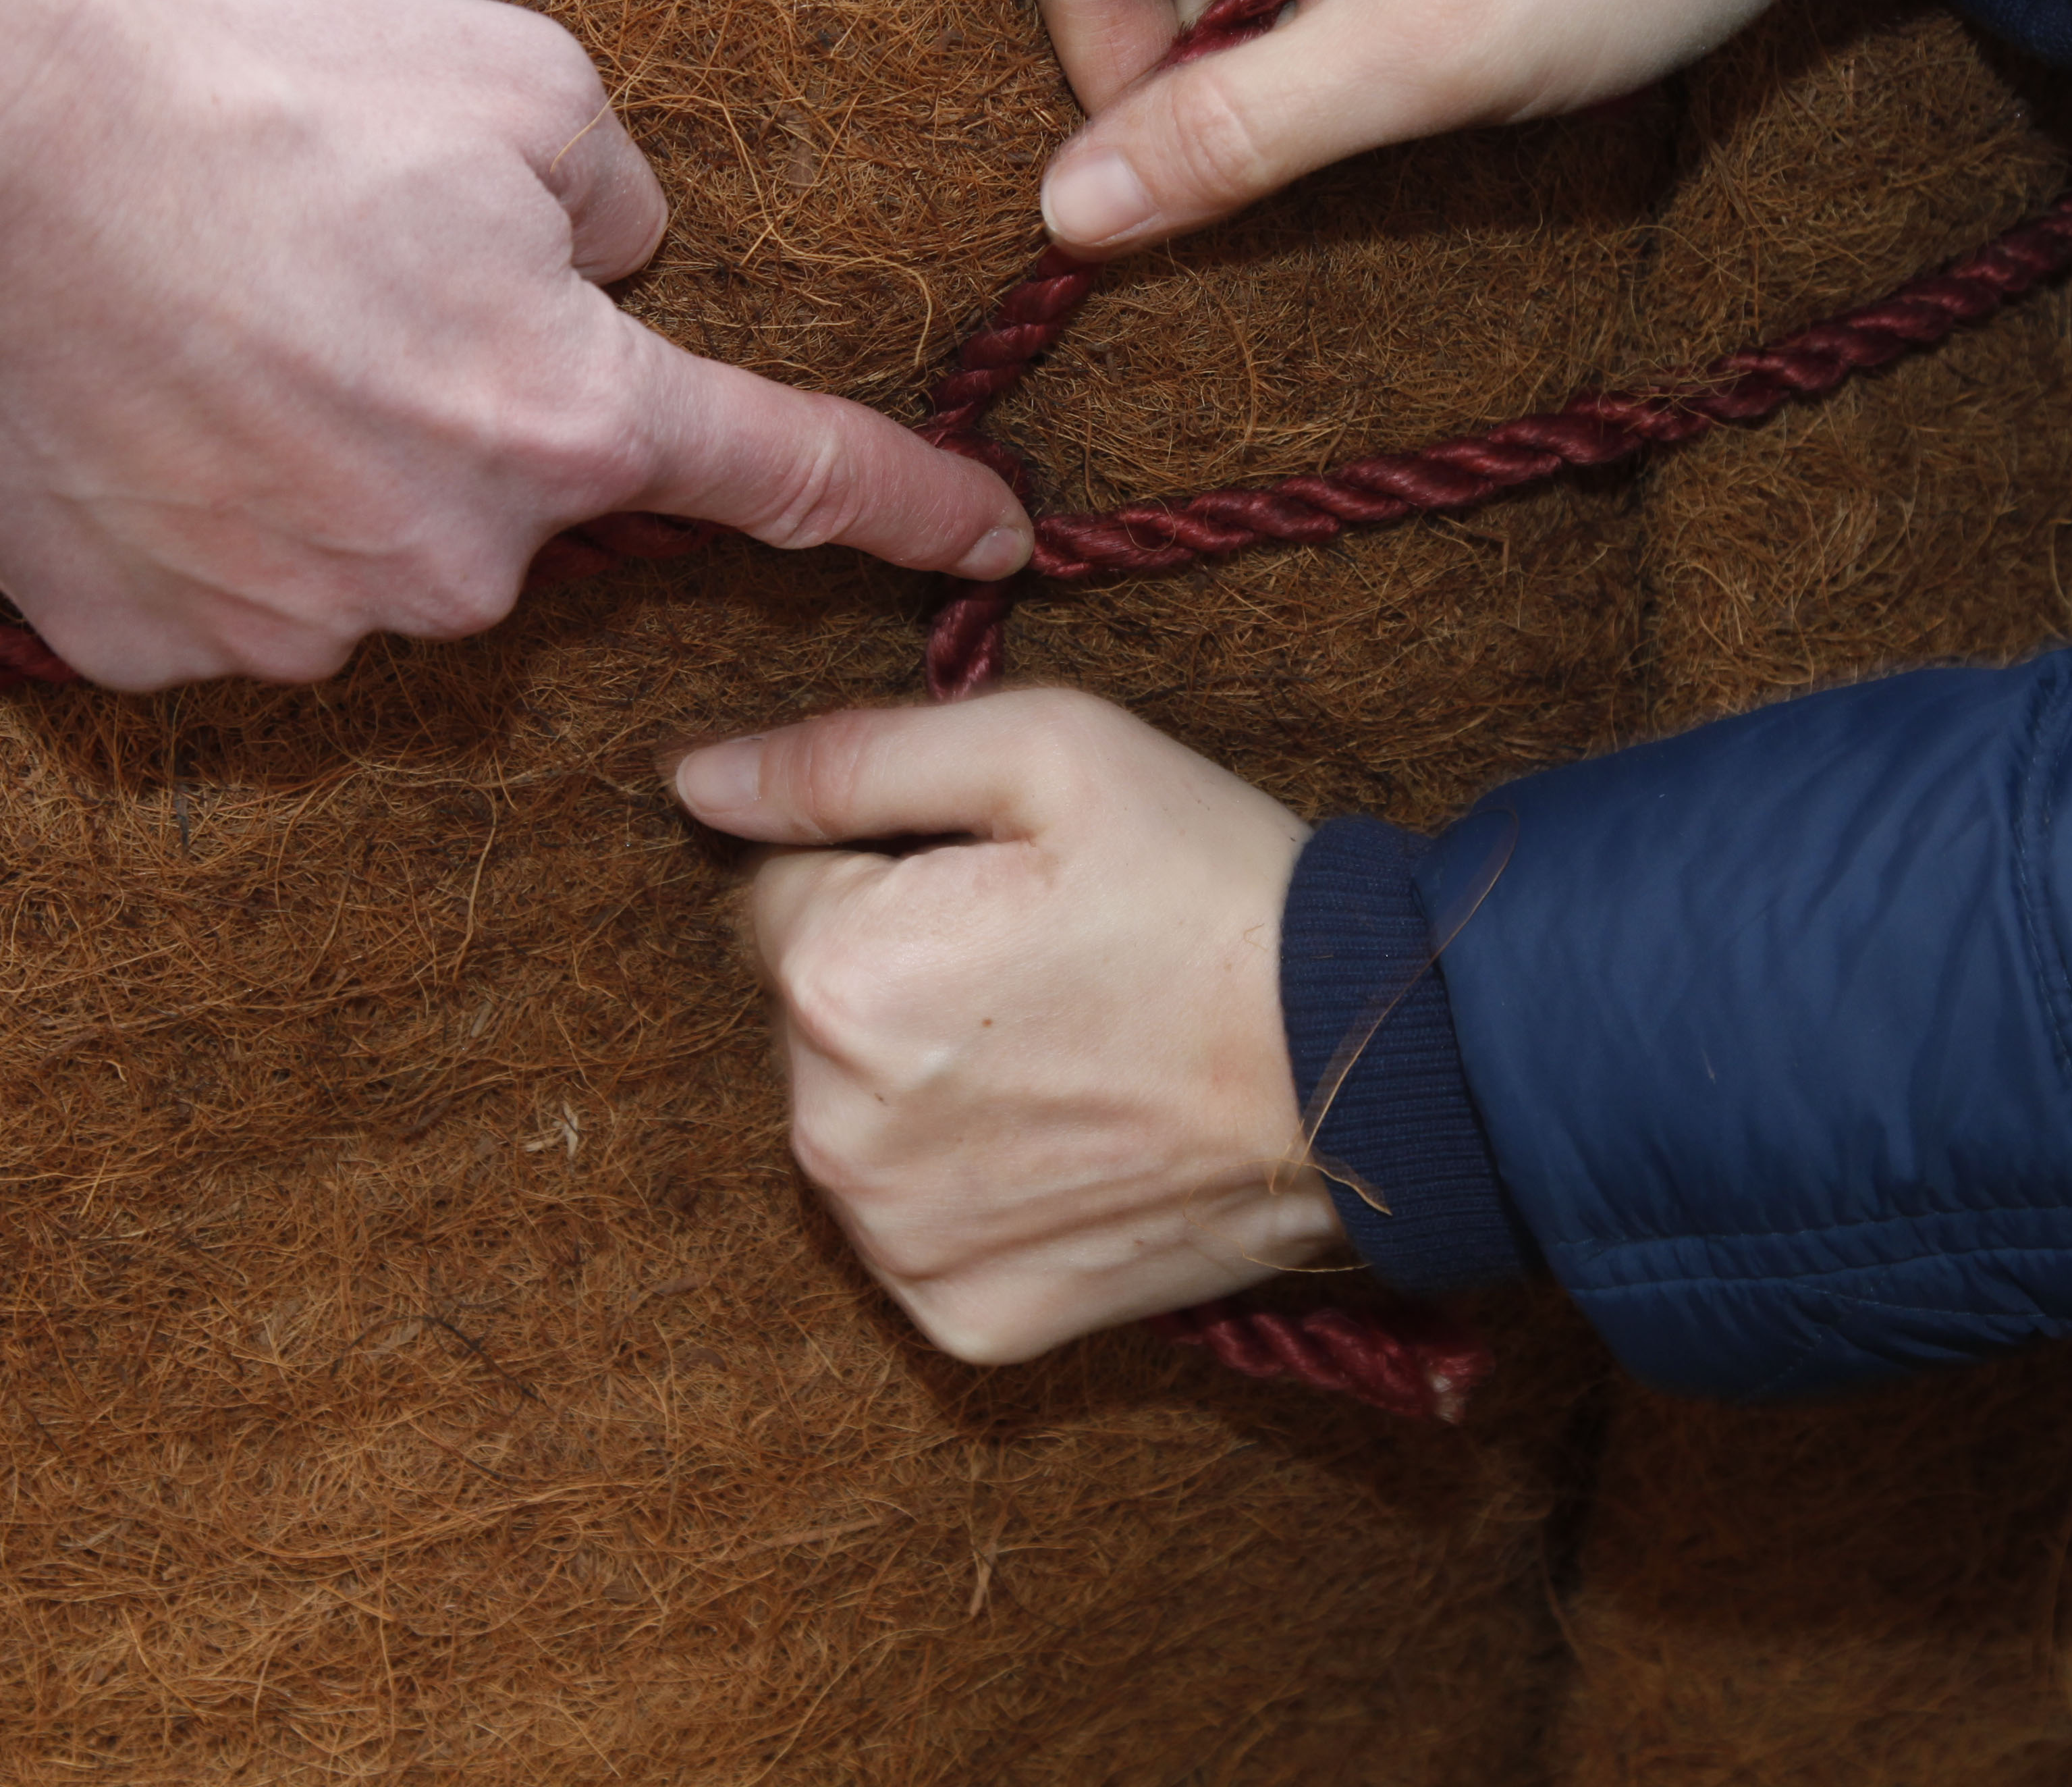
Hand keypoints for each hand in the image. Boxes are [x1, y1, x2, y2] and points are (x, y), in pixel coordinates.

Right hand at [0, 0, 1028, 686]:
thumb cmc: (237, 86)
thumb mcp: (506, 76)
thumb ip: (613, 192)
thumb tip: (621, 263)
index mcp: (570, 421)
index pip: (793, 478)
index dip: (910, 510)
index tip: (1003, 541)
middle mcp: (456, 564)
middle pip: (524, 501)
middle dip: (473, 400)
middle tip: (340, 269)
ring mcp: (296, 627)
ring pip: (368, 547)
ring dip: (326, 450)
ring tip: (206, 311)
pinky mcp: (149, 651)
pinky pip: (225, 586)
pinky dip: (201, 504)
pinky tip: (130, 395)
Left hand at [676, 689, 1345, 1363]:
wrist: (1374, 1069)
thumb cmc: (1211, 887)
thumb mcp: (1044, 751)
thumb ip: (845, 759)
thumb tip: (697, 779)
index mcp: (832, 978)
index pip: (781, 890)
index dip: (892, 866)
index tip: (1006, 881)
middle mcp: (830, 1132)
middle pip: (810, 1012)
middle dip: (896, 972)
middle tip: (1049, 960)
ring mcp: (897, 1243)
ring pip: (856, 1119)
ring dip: (929, 1079)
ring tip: (1071, 1047)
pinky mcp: (965, 1319)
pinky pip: (920, 1226)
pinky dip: (977, 1185)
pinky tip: (1073, 1139)